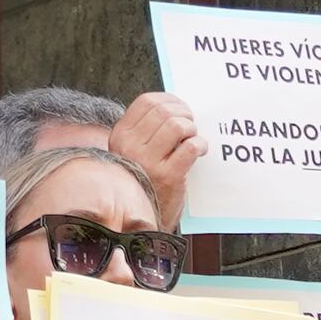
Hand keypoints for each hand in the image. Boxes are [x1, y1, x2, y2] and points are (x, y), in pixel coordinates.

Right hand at [108, 92, 202, 229]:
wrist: (140, 220)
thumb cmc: (143, 181)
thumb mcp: (134, 152)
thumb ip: (147, 130)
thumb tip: (175, 105)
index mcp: (120, 135)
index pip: (146, 102)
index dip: (169, 99)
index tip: (181, 108)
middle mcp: (130, 146)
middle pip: (164, 111)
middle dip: (184, 114)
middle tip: (191, 125)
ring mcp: (148, 161)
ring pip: (178, 126)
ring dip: (192, 129)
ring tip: (193, 139)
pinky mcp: (167, 176)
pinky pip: (190, 147)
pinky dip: (200, 145)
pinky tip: (199, 151)